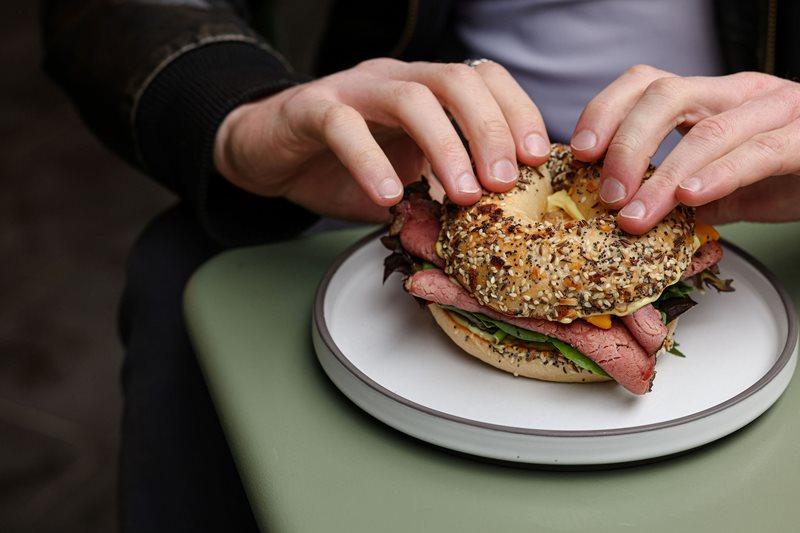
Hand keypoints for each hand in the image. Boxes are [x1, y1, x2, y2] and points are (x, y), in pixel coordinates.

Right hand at [213, 58, 549, 222]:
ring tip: (462, 194)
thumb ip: (439, 192)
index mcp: (424, 89)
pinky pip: (344, 126)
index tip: (537, 157)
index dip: (517, 112)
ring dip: (445, 145)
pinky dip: (371, 160)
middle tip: (504, 181)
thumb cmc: (340, 165)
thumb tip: (493, 227)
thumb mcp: (403, 179)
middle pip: (456, 80)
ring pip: (410, 97)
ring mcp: (353, 90)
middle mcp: (395, 79)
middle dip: (491, 129)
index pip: (484, 80)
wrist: (268, 152)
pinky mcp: (311, 109)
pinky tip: (388, 194)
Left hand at [569, 65, 799, 232]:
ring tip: (636, 216)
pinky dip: (719, 174)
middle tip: (606, 196)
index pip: (645, 84)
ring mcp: (776, 109)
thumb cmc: (781, 178)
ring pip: (709, 129)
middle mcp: (738, 94)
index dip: (605, 112)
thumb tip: (618, 213)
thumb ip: (673, 192)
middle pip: (666, 96)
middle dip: (626, 146)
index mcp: (709, 99)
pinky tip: (690, 196)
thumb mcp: (715, 185)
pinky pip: (760, 150)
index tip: (579, 153)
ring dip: (663, 177)